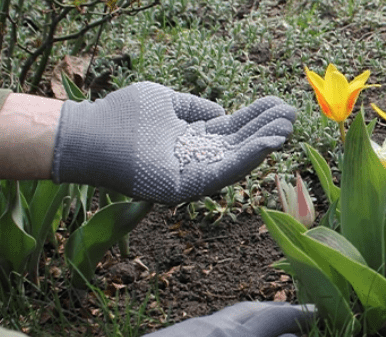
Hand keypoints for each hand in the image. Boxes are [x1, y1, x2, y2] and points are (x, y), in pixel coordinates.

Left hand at [52, 82, 296, 203]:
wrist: (91, 135)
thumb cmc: (122, 116)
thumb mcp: (166, 100)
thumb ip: (194, 107)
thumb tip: (221, 113)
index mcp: (192, 140)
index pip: (232, 130)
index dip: (256, 118)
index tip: (281, 106)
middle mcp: (196, 159)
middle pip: (239, 145)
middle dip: (266, 130)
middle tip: (294, 116)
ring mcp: (193, 175)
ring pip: (237, 161)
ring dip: (264, 146)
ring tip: (287, 131)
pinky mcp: (188, 187)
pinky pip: (223, 173)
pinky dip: (247, 159)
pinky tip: (267, 144)